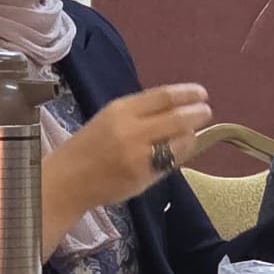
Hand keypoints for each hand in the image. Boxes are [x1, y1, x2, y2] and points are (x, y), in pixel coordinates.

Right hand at [42, 83, 210, 254]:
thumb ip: (139, 114)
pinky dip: (180, 154)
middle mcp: (131, 130)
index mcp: (120, 110)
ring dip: (191, 135)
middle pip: (176, 117)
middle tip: (206, 111)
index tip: (200, 93)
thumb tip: (175, 108)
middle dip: (197, 113)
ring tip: (192, 133)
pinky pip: (171, 162)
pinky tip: (180, 150)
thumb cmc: (87, 148)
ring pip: (179, 141)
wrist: (68, 181)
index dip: (186, 93)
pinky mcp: (143, 177)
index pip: (162, 96)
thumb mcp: (109, 120)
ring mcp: (139, 155)